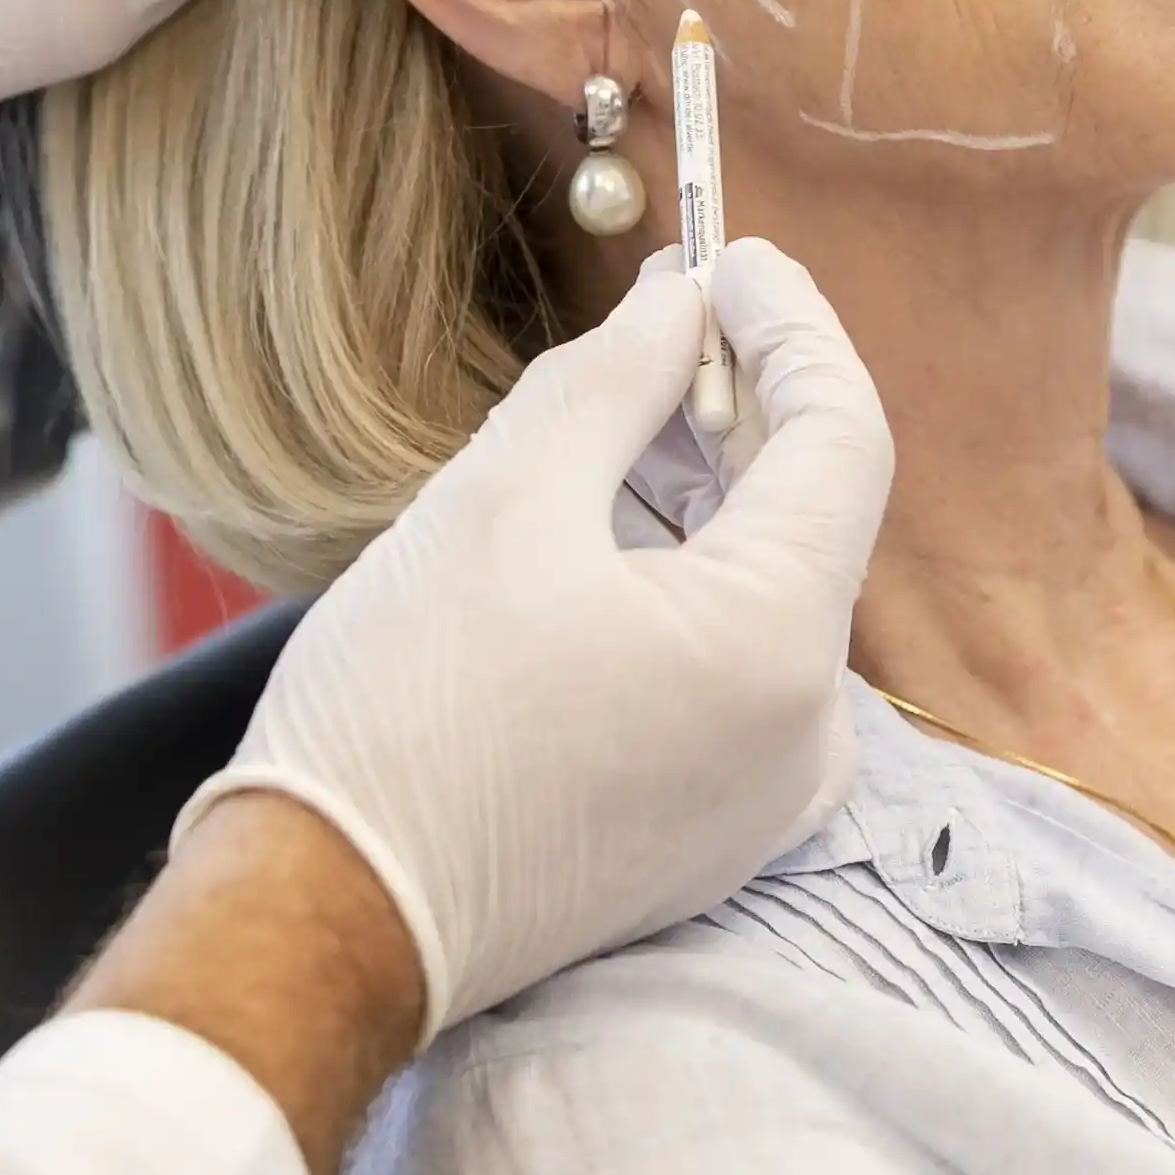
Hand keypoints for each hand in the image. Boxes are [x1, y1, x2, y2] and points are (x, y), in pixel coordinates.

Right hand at [187, 242, 893, 1035]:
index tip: (722, 254)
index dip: (790, 325)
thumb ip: (615, 378)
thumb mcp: (503, 498)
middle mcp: (808, 736)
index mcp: (776, 646)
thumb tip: (680, 301)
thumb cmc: (403, 710)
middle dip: (736, 407)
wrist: (329, 920)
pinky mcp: (713, 840)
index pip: (845, 435)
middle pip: (812, 517)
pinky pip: (738, 679)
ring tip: (599, 436)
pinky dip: (688, 592)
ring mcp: (766, 802)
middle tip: (645, 327)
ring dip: (703, 498)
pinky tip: (597, 548)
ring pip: (771, 596)